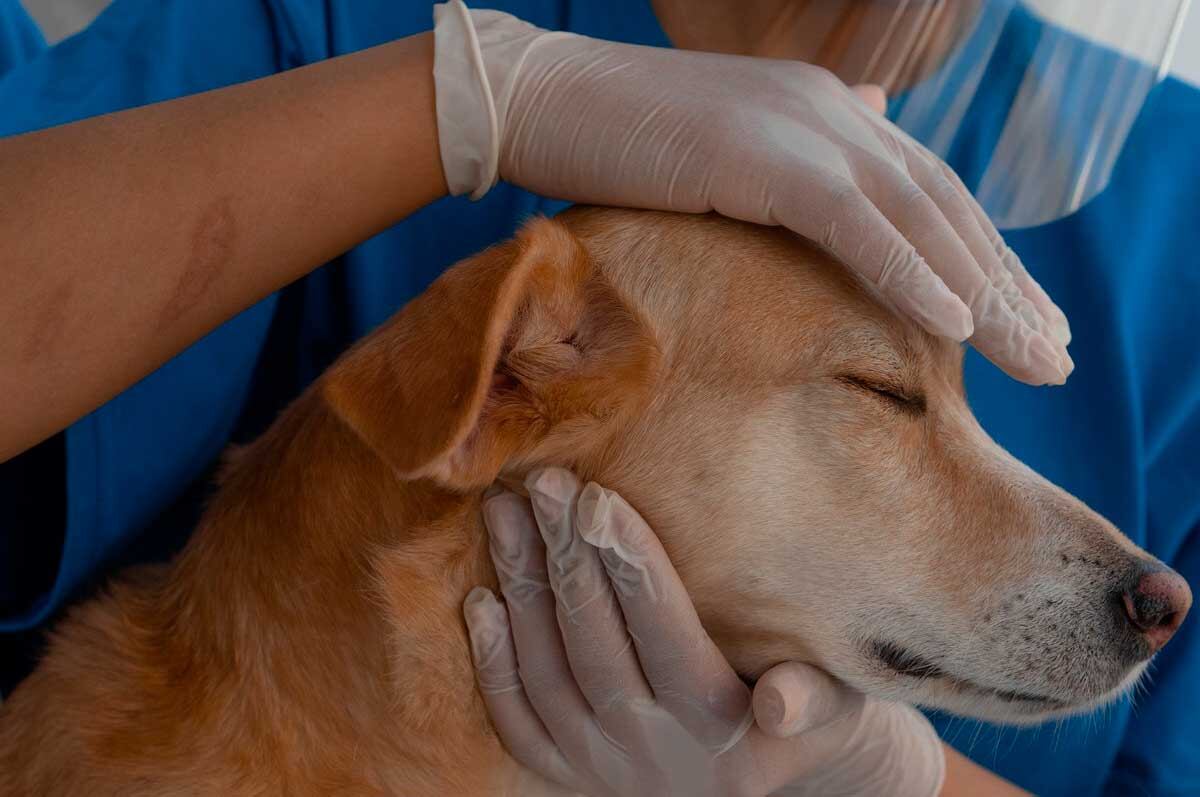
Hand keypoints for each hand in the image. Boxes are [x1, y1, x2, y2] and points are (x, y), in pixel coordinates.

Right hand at [432, 1, 1071, 386]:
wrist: (541, 100)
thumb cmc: (616, 145)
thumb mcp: (725, 161)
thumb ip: (792, 175)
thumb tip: (848, 170)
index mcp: (829, 115)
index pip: (930, 194)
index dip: (984, 261)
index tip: (1020, 324)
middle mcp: (834, 113)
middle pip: (946, 208)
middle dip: (1008, 287)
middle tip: (1054, 359)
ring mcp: (803, 128)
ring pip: (921, 218)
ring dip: (985, 293)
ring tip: (1035, 360)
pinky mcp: (765, 156)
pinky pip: (857, 224)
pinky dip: (913, 274)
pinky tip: (960, 326)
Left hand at [462, 467, 944, 795]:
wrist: (766, 776)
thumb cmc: (813, 712)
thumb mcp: (837, 708)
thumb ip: (814, 700)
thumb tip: (781, 701)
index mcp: (722, 733)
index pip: (669, 638)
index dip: (631, 568)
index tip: (598, 499)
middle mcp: (654, 756)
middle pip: (597, 648)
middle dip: (568, 558)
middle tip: (543, 483)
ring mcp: (604, 769)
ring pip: (549, 676)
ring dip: (522, 589)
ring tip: (505, 513)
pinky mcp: (569, 776)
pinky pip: (519, 722)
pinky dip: (495, 664)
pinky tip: (481, 599)